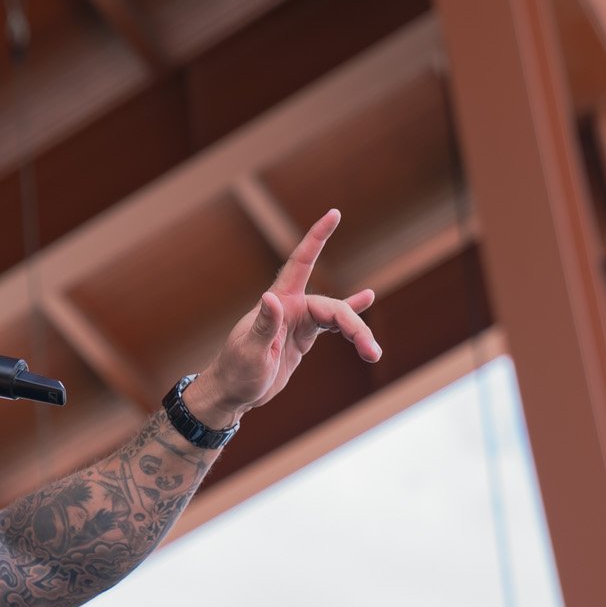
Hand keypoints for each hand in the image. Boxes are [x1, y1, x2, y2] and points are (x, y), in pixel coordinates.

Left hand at [187, 209, 380, 426]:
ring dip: (357, 333)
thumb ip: (263, 326)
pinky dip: (349, 318)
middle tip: (371, 351)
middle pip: (332, 307)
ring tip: (374, 352)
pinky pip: (332, 324)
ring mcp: (297, 322)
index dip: (316, 238)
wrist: (231, 392)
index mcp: (278, 304)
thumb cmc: (236, 372)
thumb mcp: (249, 352)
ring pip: (337, 319)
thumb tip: (271, 298)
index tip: (334, 214)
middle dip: (354, 327)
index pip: (301, 262)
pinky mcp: (302, 338)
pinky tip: (366, 299)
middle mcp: (290, 307)